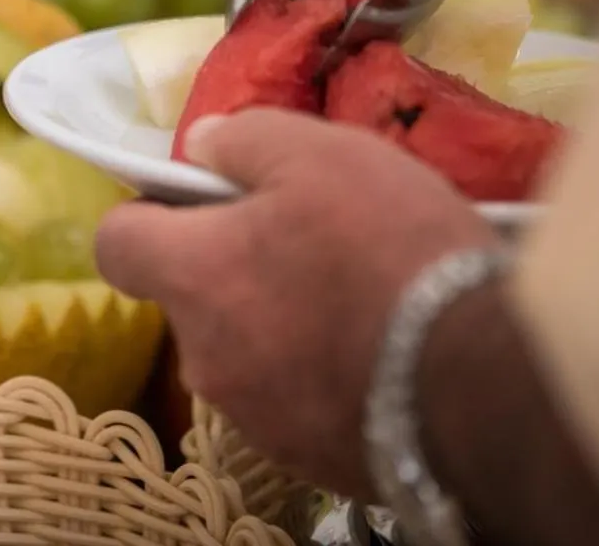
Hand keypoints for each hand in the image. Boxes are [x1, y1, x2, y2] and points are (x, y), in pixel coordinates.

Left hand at [94, 109, 495, 497]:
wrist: (481, 383)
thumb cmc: (390, 249)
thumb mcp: (321, 154)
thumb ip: (245, 140)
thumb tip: (206, 146)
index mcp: (192, 276)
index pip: (117, 245)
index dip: (150, 215)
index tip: (201, 202)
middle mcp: (204, 357)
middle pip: (191, 298)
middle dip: (232, 268)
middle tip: (307, 240)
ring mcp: (253, 417)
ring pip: (242, 351)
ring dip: (277, 322)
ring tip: (357, 296)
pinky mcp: (307, 459)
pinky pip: (293, 399)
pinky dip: (319, 374)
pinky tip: (380, 350)